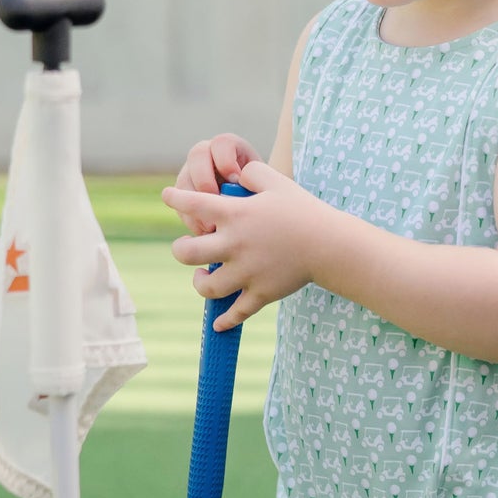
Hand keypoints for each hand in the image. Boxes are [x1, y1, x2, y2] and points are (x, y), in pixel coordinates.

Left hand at [161, 158, 331, 330]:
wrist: (330, 244)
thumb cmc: (303, 209)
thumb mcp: (276, 181)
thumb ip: (250, 173)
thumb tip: (232, 175)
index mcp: (236, 214)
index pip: (194, 204)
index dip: (175, 199)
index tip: (167, 197)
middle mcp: (235, 244)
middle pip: (187, 253)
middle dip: (180, 250)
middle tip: (186, 248)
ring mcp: (247, 272)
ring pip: (206, 287)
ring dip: (199, 283)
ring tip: (203, 276)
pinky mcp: (261, 293)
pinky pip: (235, 313)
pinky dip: (224, 320)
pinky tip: (218, 323)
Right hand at [174, 133, 264, 233]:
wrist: (255, 215)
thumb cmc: (263, 198)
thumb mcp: (267, 188)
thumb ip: (258, 183)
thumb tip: (245, 191)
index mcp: (230, 148)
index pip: (222, 143)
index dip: (226, 160)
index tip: (236, 180)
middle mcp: (207, 155)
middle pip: (197, 154)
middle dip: (205, 179)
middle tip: (216, 201)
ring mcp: (192, 174)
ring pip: (183, 181)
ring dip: (193, 203)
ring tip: (212, 225)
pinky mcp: (184, 197)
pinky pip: (180, 205)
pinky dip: (191, 219)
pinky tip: (206, 231)